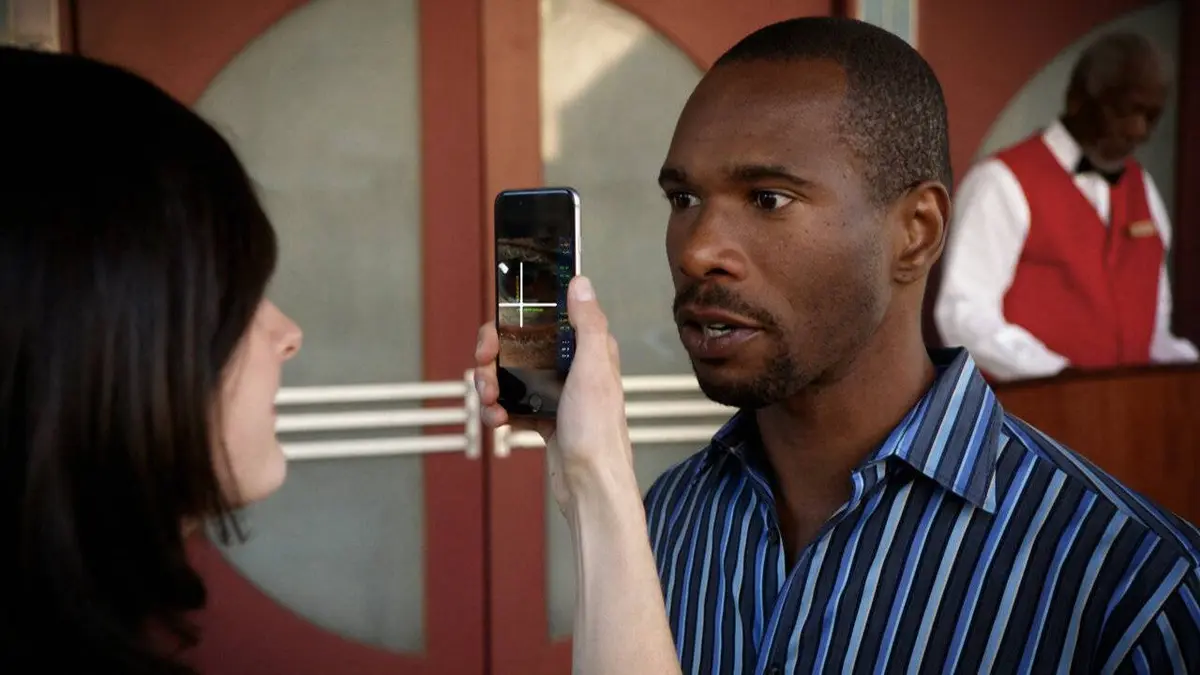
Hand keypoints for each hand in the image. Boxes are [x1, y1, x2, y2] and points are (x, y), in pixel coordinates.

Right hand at [474, 276, 632, 512]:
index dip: (517, 319)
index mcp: (589, 350)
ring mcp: (557, 394)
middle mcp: (573, 368)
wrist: (589, 486)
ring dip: (492, 386)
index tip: (496, 332)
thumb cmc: (598, 432)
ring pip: (512, 376)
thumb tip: (580, 283)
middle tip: (483, 370)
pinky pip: (512, 404)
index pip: (548, 318)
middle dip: (495, 357)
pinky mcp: (544, 417)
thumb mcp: (593, 369)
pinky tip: (498, 420)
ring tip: (490, 403)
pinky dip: (499, 410)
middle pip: (521, 347)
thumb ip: (588, 324)